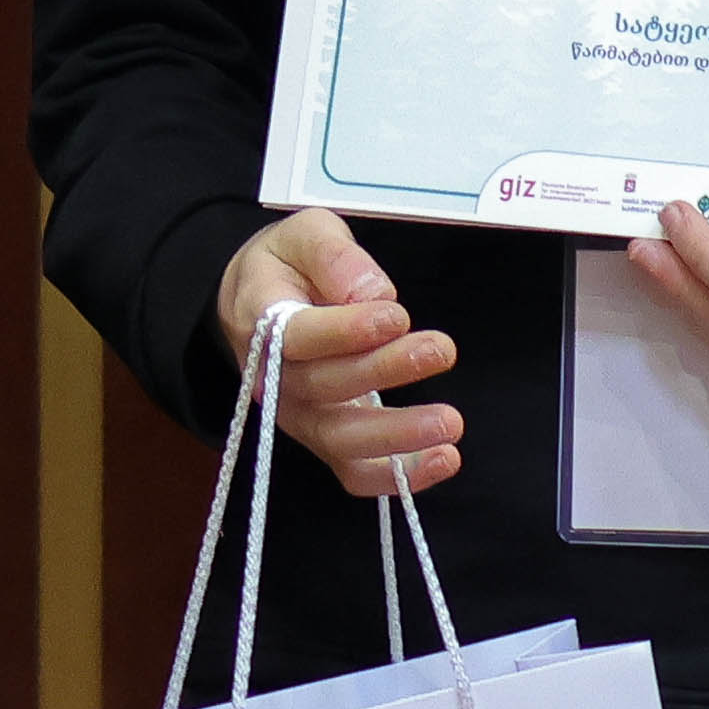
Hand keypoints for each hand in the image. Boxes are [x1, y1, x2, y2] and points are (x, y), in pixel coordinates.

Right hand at [214, 210, 456, 501]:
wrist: (258, 301)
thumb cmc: (288, 265)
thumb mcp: (306, 233)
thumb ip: (334, 256)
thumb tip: (375, 294)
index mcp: (260, 319)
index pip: (296, 336)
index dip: (345, 331)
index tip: (396, 316)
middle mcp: (272, 378)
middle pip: (324, 387)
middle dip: (385, 371)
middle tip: (439, 349)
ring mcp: (298, 414)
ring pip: (340, 439)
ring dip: (397, 436)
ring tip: (450, 423)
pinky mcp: (325, 439)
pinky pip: (354, 470)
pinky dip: (396, 475)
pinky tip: (443, 459)